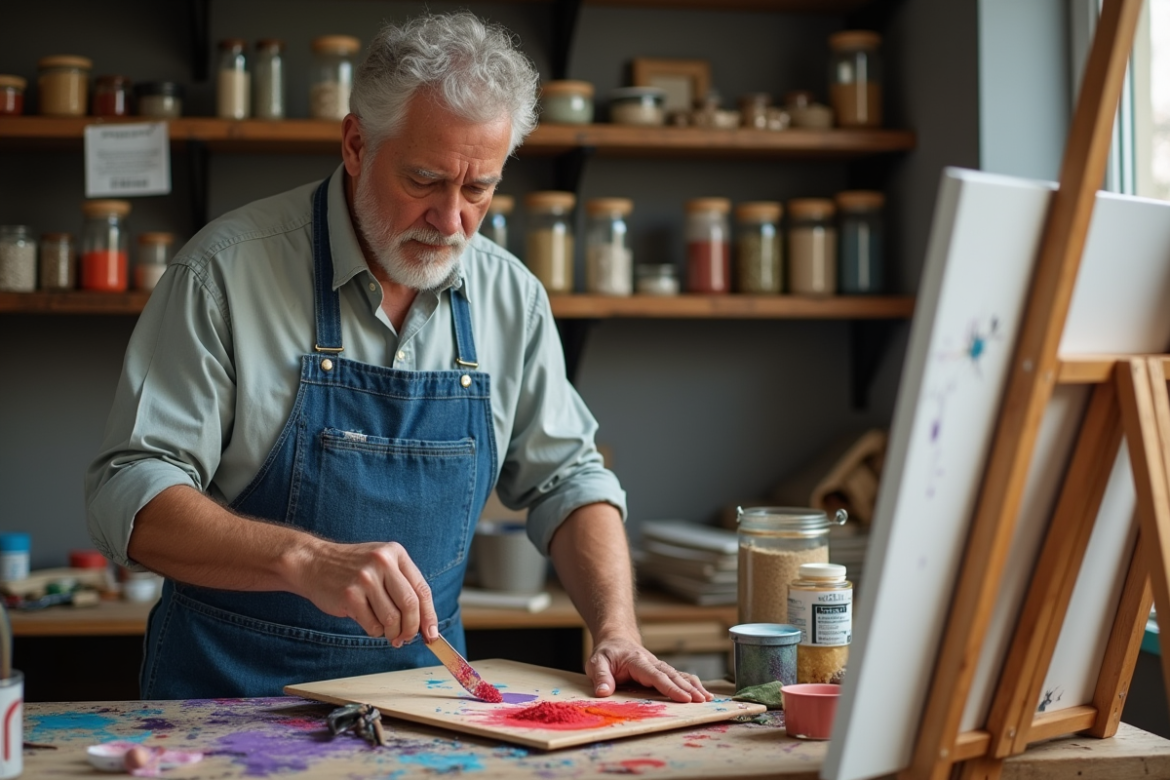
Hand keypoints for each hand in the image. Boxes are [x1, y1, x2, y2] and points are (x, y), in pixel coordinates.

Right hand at [292, 539, 438, 646]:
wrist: (313, 563)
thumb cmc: (351, 568)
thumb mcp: (380, 564)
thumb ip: (402, 586)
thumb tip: (424, 623)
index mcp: (395, 553)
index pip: (422, 589)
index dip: (429, 616)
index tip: (432, 634)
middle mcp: (382, 563)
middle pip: (410, 605)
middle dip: (411, 628)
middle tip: (406, 638)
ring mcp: (365, 579)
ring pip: (392, 618)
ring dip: (392, 633)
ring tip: (386, 632)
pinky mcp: (350, 595)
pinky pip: (373, 625)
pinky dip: (374, 630)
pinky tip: (368, 622)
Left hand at [586, 634, 713, 702]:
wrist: (616, 639)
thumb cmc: (607, 653)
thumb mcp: (596, 662)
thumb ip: (600, 676)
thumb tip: (604, 692)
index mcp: (637, 661)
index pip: (656, 675)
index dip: (670, 687)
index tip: (684, 697)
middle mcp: (652, 662)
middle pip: (672, 675)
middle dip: (687, 688)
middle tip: (701, 700)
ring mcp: (658, 666)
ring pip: (679, 675)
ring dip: (693, 686)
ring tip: (708, 698)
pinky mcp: (661, 670)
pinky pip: (679, 676)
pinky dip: (692, 684)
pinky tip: (703, 693)